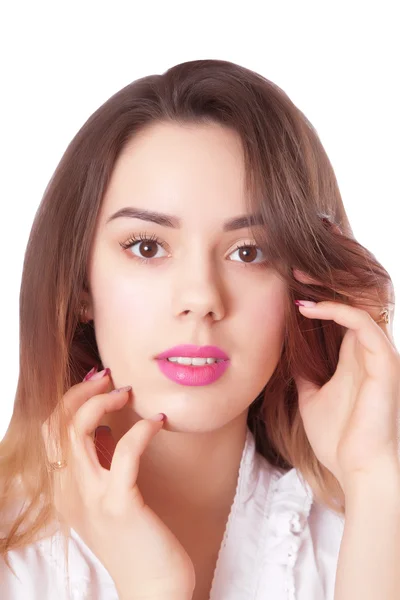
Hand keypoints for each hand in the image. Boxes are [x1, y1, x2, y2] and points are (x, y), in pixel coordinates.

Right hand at [41, 371, 194, 598]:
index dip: (70, 398)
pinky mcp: (120, 504)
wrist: (152, 588)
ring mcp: (92, 497)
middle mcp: (69, 491)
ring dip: (102, 402)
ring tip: (127, 393)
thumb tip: (101, 425)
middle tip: (110, 379)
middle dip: (81, 391)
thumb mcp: (106, 496)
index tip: (98, 382)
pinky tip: (158, 421)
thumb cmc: (135, 537)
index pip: (49, 430)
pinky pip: (125, 453)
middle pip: (56, 423)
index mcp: (64, 489)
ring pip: (77, 430)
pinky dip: (141, 429)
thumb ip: (98, 464)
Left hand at [292, 269, 399, 492]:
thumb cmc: (338, 439)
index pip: (340, 315)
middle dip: (324, 283)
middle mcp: (369, 352)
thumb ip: (306, 376)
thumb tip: (290, 361)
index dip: (318, 298)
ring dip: (329, 290)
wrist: (357, 470)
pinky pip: (363, 323)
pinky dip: (336, 311)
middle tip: (293, 272)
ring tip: (298, 281)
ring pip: (361, 305)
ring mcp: (379, 355)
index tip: (288, 289)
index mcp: (354, 359)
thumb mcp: (312, 399)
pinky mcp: (385, 362)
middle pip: (352, 303)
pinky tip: (309, 309)